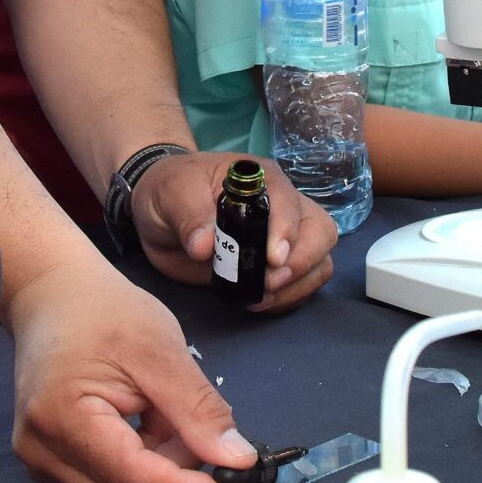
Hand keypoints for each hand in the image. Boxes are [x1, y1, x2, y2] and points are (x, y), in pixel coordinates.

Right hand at [6, 256, 261, 482]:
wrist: (52, 294)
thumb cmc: (103, 311)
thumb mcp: (160, 349)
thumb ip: (197, 409)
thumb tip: (239, 459)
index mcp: (63, 419)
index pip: (133, 478)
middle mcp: (43, 452)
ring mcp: (45, 461)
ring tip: (214, 460)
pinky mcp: (56, 461)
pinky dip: (154, 478)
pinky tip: (182, 453)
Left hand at [137, 151, 335, 311]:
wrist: (161, 210)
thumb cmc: (171, 190)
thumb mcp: (172, 193)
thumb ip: (189, 216)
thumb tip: (205, 248)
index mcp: (261, 181)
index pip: (289, 202)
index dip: (287, 231)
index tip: (272, 260)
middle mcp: (283, 206)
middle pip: (321, 232)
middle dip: (302, 263)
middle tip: (268, 283)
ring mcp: (284, 237)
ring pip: (320, 261)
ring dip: (297, 286)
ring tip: (259, 298)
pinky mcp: (276, 266)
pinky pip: (303, 284)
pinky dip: (289, 298)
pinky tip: (259, 301)